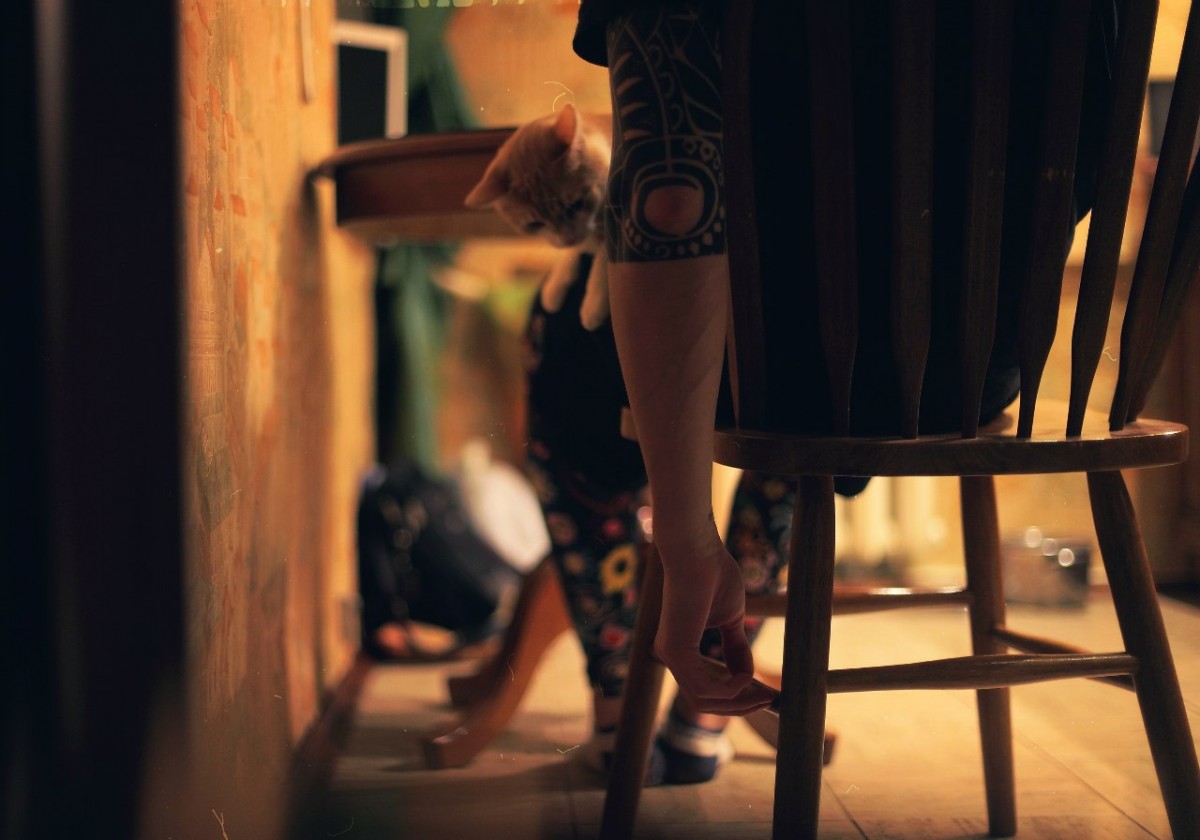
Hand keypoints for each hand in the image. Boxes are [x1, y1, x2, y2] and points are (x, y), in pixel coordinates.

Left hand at [652, 535, 775, 714]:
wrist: (699, 553)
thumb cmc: (714, 577)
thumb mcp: (732, 620)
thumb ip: (736, 649)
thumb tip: (748, 677)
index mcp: (680, 648)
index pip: (705, 687)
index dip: (736, 697)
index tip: (765, 694)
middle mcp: (670, 656)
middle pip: (704, 701)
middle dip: (739, 705)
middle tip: (768, 699)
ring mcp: (670, 656)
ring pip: (705, 700)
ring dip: (739, 701)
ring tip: (764, 692)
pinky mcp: (677, 653)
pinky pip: (706, 689)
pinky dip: (731, 689)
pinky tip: (748, 678)